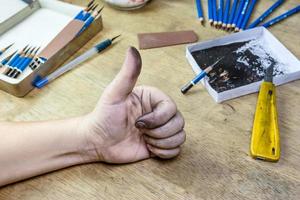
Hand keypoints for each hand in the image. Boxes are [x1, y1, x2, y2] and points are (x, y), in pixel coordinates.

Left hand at [80, 47, 185, 163]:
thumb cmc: (104, 116)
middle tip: (140, 131)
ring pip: (180, 136)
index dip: (158, 119)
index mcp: (153, 99)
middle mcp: (159, 113)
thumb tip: (133, 49)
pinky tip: (149, 148)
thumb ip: (128, 73)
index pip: (172, 108)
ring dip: (161, 142)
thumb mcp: (114, 94)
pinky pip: (176, 149)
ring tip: (144, 139)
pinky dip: (163, 152)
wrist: (98, 142)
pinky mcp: (160, 144)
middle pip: (179, 123)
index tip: (139, 123)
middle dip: (159, 132)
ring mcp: (161, 129)